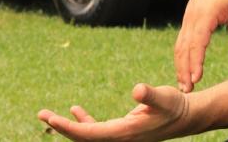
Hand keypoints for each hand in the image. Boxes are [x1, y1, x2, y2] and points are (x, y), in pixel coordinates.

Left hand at [37, 83, 190, 141]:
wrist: (185, 116)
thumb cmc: (175, 105)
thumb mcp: (164, 96)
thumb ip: (150, 94)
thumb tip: (137, 89)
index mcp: (125, 134)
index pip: (91, 134)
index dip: (70, 127)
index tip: (52, 119)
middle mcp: (119, 139)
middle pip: (84, 138)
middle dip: (62, 128)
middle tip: (42, 114)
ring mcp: (119, 137)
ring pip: (87, 135)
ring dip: (68, 125)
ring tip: (47, 115)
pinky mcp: (121, 131)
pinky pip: (96, 130)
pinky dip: (84, 121)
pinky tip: (75, 109)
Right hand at [173, 0, 227, 92]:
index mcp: (204, 15)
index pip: (197, 42)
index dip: (196, 61)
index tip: (196, 78)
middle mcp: (192, 18)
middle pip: (184, 47)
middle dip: (184, 69)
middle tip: (187, 90)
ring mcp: (187, 19)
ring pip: (179, 46)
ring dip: (180, 66)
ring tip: (183, 86)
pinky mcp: (187, 22)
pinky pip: (181, 42)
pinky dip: (180, 58)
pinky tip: (183, 71)